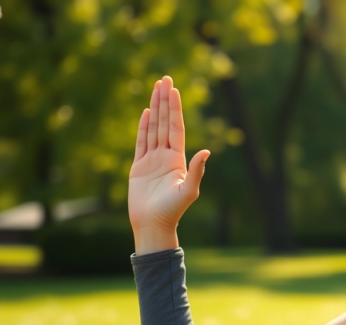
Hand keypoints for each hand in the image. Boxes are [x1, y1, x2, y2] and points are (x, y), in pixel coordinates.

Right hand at [128, 76, 209, 246]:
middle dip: (165, 101)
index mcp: (178, 159)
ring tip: (155, 88)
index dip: (175, 109)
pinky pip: (140, 142)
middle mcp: (166, 156)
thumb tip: (206, 151)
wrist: (153, 224)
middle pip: (165, 122)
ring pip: (153, 128)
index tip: (174, 90)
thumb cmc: (173, 210)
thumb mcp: (188, 190)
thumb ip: (197, 170)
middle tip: (165, 79)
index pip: (176, 128)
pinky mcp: (138, 166)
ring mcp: (152, 159)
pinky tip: (146, 113)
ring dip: (155, 108)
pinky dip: (143, 127)